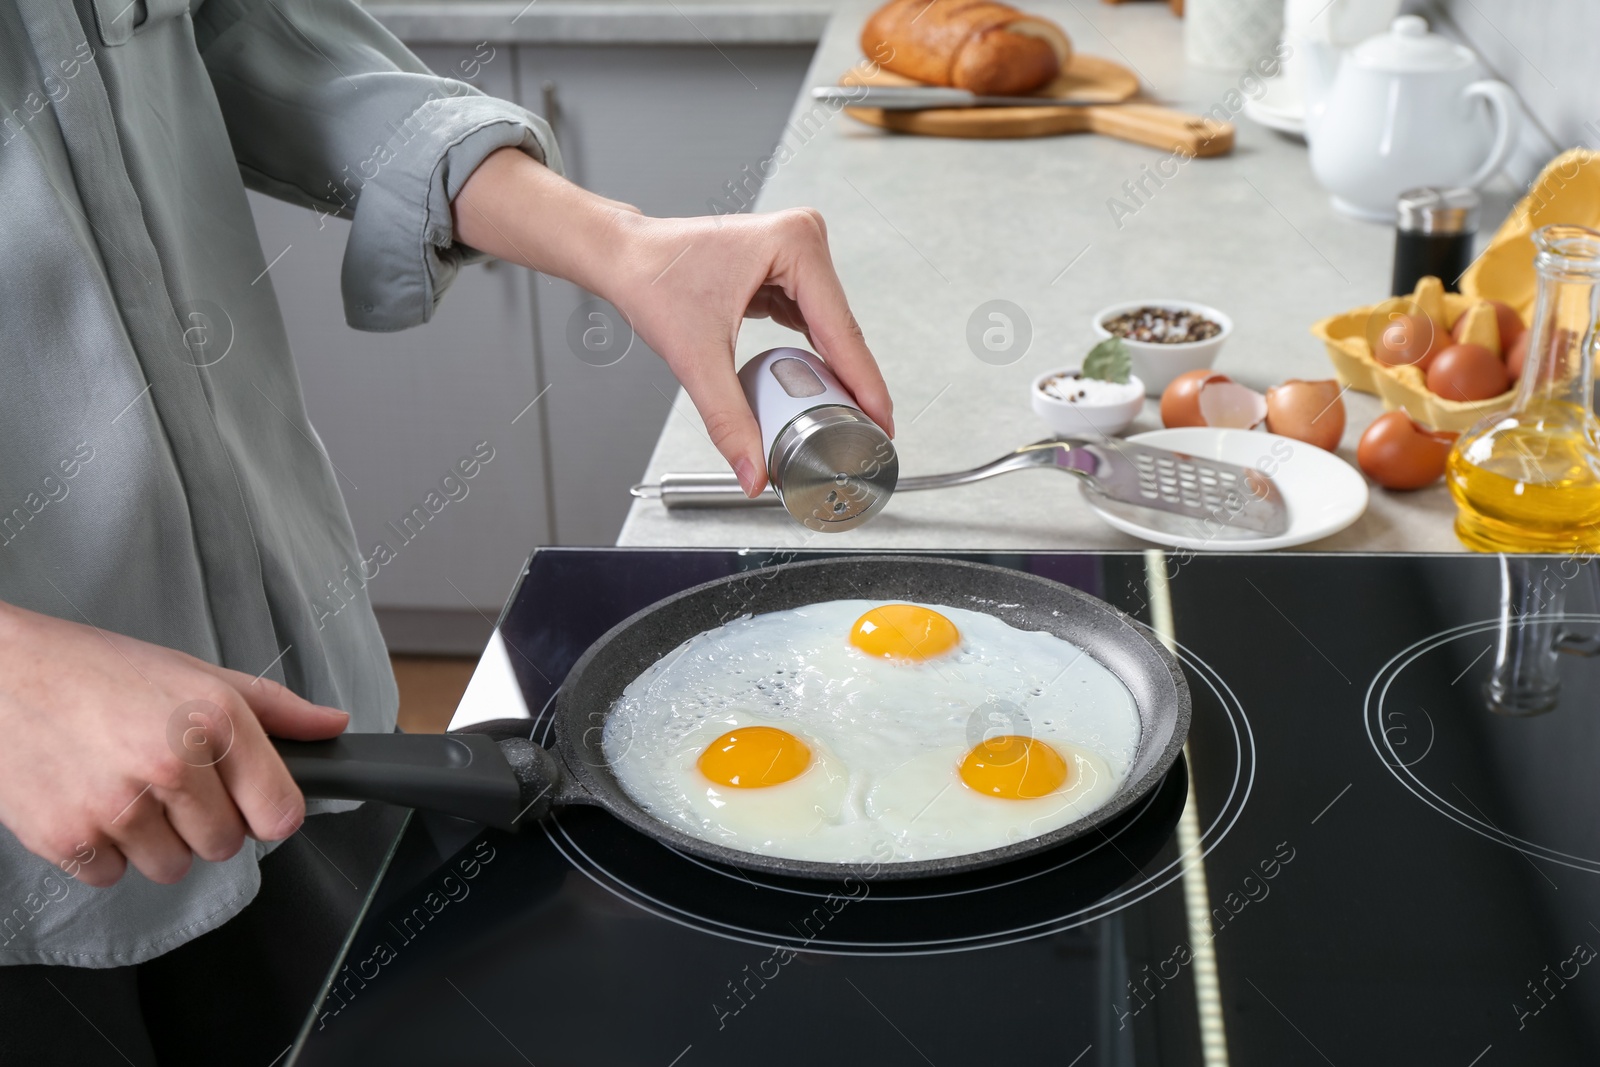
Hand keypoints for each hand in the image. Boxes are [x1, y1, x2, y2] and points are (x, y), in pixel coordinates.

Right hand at [0, 602, 350, 886]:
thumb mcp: (196, 675)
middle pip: (226, 846)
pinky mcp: (68, 839)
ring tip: (125, 787)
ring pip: (173, 868)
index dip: (267, 811)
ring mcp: (118, 807)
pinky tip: (90, 801)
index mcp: (213, 720)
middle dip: (205, 822)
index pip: (282, 814)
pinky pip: (114, 877)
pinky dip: (105, 851)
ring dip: (156, 841)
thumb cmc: (98, 671)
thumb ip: (274, 709)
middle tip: (169, 781)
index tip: (249, 799)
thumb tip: (334, 726)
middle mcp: (171, 765)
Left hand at [603, 209, 894, 495]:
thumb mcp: (696, 358)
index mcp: (794, 245)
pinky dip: (813, 355)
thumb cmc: (652, 279)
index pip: (841, 331)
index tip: (884, 424)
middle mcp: (802, 240)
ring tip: (846, 415)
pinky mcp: (784, 269)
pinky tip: (818, 386)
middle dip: (853, 384)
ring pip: (829, 328)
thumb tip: (752, 470)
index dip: (866, 384)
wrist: (623, 257)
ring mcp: (795, 253)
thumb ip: (728, 419)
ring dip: (835, 371)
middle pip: (841, 330)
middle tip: (867, 433)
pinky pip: (811, 321)